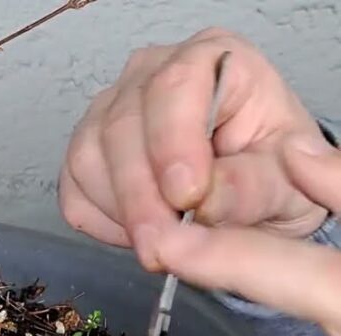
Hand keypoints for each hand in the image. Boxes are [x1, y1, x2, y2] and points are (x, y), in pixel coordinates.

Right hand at [59, 27, 331, 269]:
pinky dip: (101, 222)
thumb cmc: (275, 174)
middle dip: (139, 195)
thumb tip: (205, 201)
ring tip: (162, 243)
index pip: (175, 85)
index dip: (173, 142)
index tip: (187, 197)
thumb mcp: (291, 183)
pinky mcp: (85, 150)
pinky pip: (73, 189)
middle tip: (162, 246)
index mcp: (213, 59)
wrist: (252, 192)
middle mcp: (151, 74)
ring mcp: (109, 110)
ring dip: (120, 212)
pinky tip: (139, 232)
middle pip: (120, 126)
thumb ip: (254, 187)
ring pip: (88, 158)